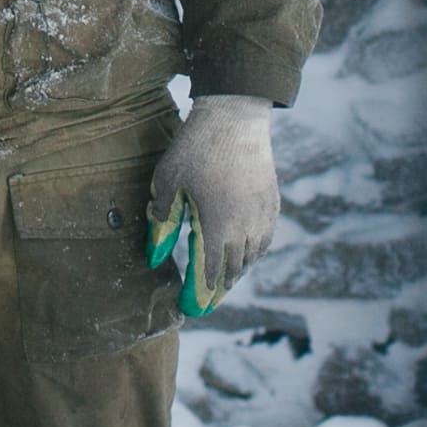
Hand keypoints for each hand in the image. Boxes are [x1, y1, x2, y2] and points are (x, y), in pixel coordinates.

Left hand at [145, 95, 277, 314]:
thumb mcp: (168, 184)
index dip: (197, 296)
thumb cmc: (196, 148)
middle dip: (215, 291)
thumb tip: (155, 258)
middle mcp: (245, 229)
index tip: (187, 310)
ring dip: (234, 275)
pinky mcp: (272, 205)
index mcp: (217, 228)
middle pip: (231, 273)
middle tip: (202, 304)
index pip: (207, 275)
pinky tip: (242, 257)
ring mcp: (262, 218)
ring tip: (219, 284)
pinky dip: (251, 256)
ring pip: (250, 260)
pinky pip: (263, 242)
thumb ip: (162, 223)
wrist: (236, 117)